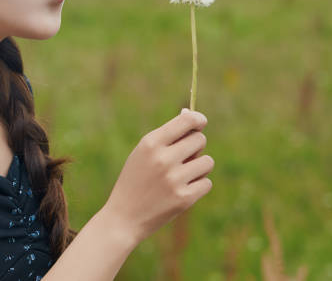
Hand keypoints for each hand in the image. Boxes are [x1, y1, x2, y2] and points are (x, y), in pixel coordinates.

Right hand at [100, 108, 213, 245]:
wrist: (124, 217)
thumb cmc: (135, 180)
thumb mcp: (143, 153)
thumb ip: (166, 135)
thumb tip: (190, 115)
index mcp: (150, 143)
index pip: (186, 121)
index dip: (198, 119)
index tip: (201, 122)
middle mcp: (163, 159)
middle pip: (200, 140)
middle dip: (196, 147)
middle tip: (184, 156)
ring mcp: (174, 179)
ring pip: (207, 162)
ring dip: (199, 167)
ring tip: (182, 175)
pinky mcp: (184, 198)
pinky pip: (206, 183)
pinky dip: (198, 186)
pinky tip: (182, 190)